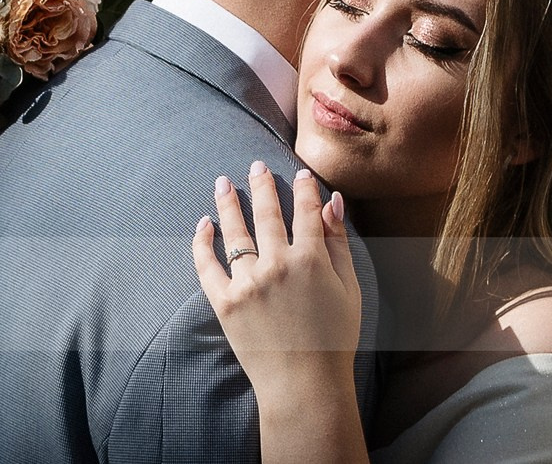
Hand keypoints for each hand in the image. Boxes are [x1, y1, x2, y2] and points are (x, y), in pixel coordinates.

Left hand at [192, 164, 361, 399]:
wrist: (305, 384)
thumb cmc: (334, 339)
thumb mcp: (349, 290)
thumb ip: (338, 244)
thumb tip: (333, 202)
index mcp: (310, 261)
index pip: (305, 212)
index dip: (304, 190)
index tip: (300, 173)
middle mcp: (276, 265)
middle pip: (265, 213)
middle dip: (261, 185)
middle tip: (255, 166)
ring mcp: (247, 283)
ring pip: (234, 232)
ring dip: (227, 203)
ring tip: (223, 182)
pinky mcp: (224, 301)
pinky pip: (206, 264)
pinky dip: (202, 241)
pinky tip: (204, 223)